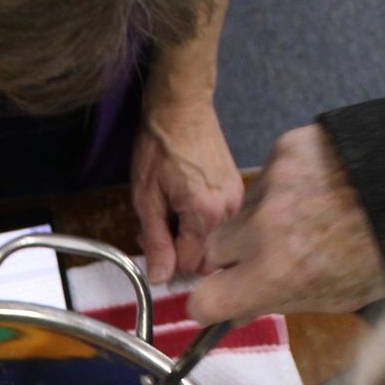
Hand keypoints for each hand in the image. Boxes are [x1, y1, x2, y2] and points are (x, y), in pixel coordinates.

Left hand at [131, 95, 243, 284]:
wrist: (181, 106)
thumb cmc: (160, 146)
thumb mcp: (147, 198)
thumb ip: (156, 241)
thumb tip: (160, 278)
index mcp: (206, 214)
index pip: (190, 264)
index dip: (166, 261)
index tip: (151, 242)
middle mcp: (229, 211)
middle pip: (205, 256)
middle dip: (179, 251)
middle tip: (156, 226)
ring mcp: (237, 200)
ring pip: (212, 241)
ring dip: (188, 235)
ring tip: (168, 210)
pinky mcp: (237, 191)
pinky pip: (219, 222)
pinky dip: (199, 221)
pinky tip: (183, 202)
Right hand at [188, 124, 384, 324]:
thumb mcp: (336, 297)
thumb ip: (279, 300)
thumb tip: (243, 308)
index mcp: (275, 274)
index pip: (205, 300)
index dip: (213, 303)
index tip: (223, 299)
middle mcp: (264, 229)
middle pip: (215, 249)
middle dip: (236, 256)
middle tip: (271, 254)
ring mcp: (273, 183)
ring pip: (243, 210)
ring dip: (264, 217)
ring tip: (311, 215)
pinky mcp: (286, 148)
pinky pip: (269, 174)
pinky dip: (287, 183)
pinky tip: (321, 187)